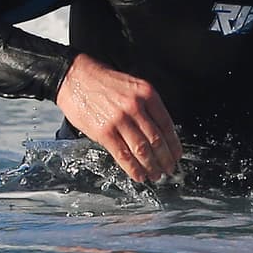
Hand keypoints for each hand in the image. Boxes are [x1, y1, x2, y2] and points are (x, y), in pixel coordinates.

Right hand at [55, 54, 182, 182]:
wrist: (76, 77)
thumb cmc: (103, 82)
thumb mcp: (133, 86)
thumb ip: (146, 106)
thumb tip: (158, 131)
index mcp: (147, 94)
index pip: (167, 125)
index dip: (174, 145)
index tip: (176, 156)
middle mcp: (136, 107)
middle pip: (157, 140)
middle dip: (165, 159)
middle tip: (169, 169)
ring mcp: (120, 120)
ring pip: (142, 150)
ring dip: (152, 166)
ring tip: (156, 175)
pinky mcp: (104, 132)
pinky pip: (123, 155)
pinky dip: (134, 168)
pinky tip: (139, 175)